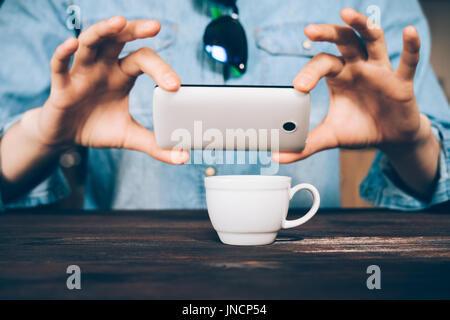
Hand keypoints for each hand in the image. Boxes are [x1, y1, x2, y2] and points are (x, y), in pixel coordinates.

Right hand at [21, 16, 188, 163]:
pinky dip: (64, 53)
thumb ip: (155, 144)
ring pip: (90, 42)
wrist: (66, 138)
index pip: (143, 60)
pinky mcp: (60, 85)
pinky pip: (59, 65)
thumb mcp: (129, 137)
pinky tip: (73, 44)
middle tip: (154, 26)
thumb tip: (183, 157)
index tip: (175, 85)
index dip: (160, 69)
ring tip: (118, 22)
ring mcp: (81, 73)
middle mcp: (103, 67)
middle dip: (134, 30)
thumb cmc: (98, 129)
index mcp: (122, 76)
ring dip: (103, 31)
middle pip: (118, 40)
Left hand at [273, 8, 432, 163]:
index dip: (309, 72)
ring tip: (348, 14)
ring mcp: (380, 70)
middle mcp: (358, 67)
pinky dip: (411, 47)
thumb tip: (277, 157)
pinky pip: (408, 61)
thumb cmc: (359, 129)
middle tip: (309, 30)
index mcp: (339, 76)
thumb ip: (306, 144)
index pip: (321, 63)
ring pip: (372, 40)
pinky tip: (408, 32)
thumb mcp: (330, 136)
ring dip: (362, 26)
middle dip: (327, 33)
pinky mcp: (401, 81)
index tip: (299, 87)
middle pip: (343, 41)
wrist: (389, 138)